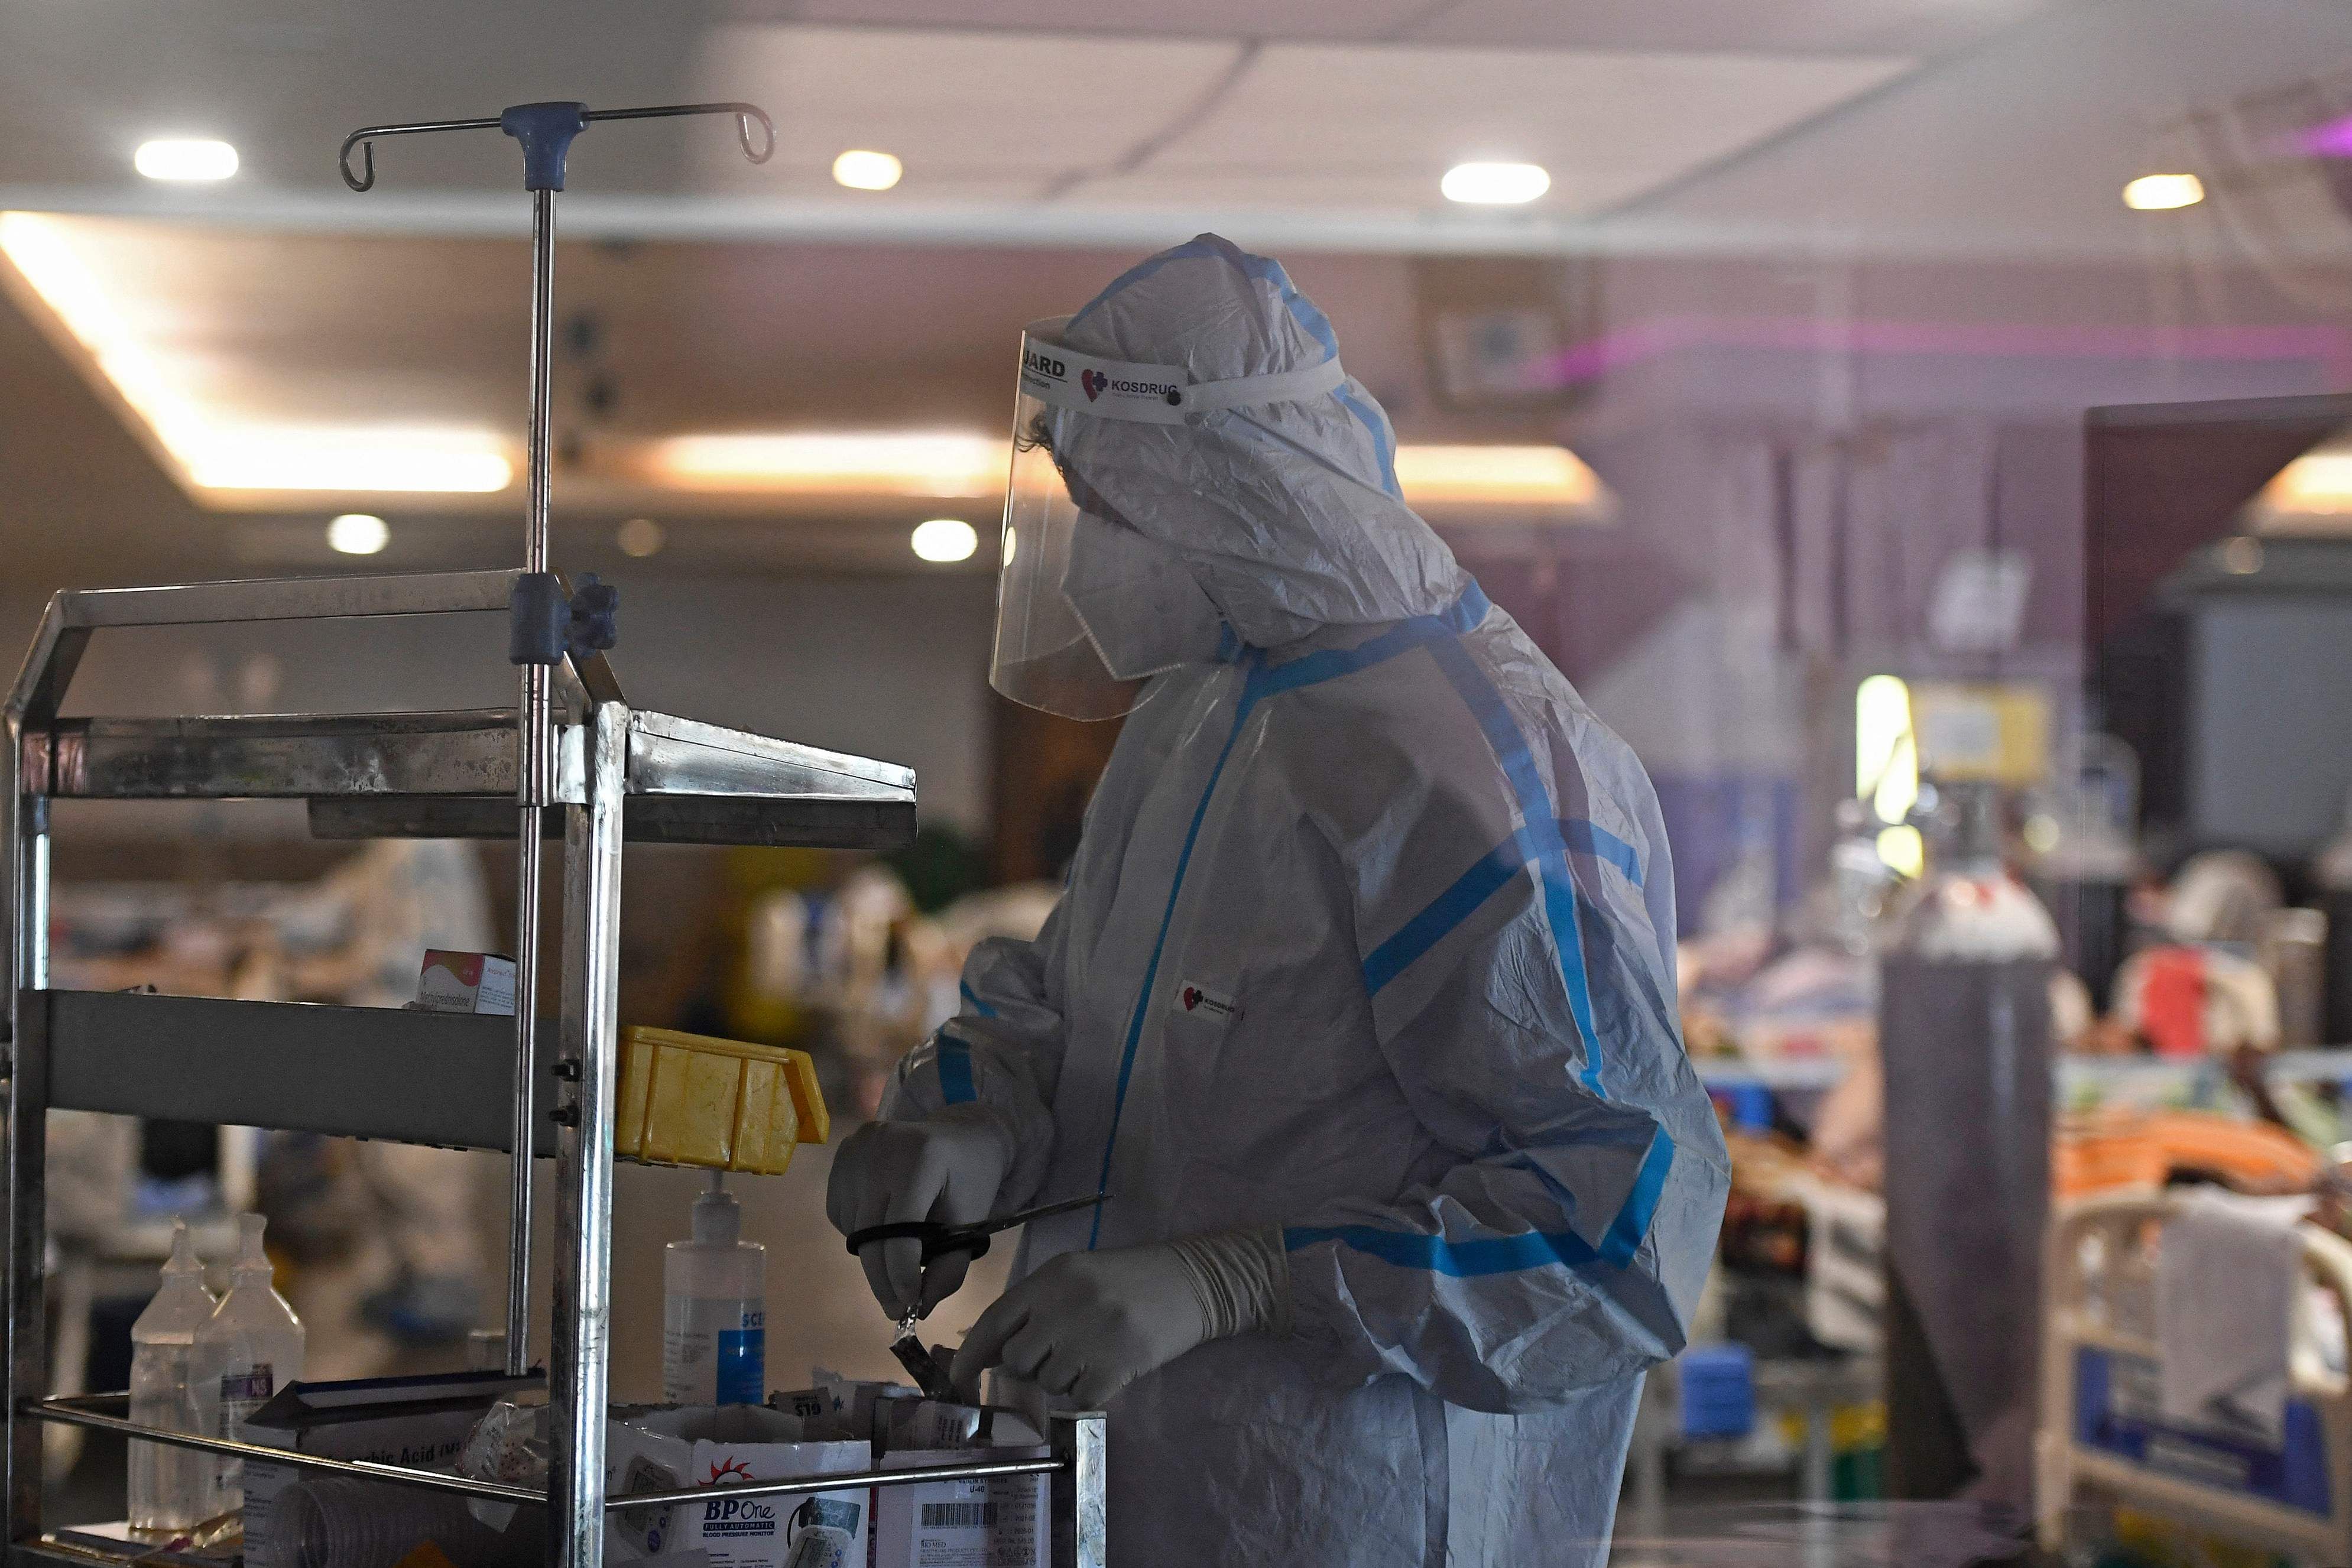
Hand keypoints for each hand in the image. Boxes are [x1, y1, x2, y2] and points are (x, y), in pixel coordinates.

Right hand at [826, 1110, 1012, 1319]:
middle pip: (872, 1233)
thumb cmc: (971, 1180)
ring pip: (853, 1228)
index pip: (901, 1229)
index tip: (910, 1306)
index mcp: (922, 1158)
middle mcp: (882, 1146)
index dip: (902, 1274)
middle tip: (896, 1309)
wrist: (962, 1135)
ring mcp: (857, 1146)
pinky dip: (858, 1231)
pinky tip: (883, 1224)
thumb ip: (949, 1268)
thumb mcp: (971, 1223)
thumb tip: (919, 1308)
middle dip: (883, 1279)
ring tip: (898, 1256)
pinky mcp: (844, 1151)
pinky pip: (840, 1212)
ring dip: (872, 1255)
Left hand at [950, 1228, 1288, 1407]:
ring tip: (1092, 1355)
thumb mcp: (1075, 1277)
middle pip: (1018, 1361)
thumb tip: (988, 1352)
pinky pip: (1081, 1399)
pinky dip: (1090, 1393)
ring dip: (1064, 1379)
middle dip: (1031, 1367)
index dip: (971, 1354)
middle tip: (1059, 1356)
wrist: (1193, 1281)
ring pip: (1049, 1383)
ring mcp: (1094, 1335)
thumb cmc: (1128, 1279)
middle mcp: (1067, 1303)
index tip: (958, 1380)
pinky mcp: (1119, 1365)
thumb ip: (1033, 1308)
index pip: (995, 1320)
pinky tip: (1108, 1370)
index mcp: (1052, 1277)